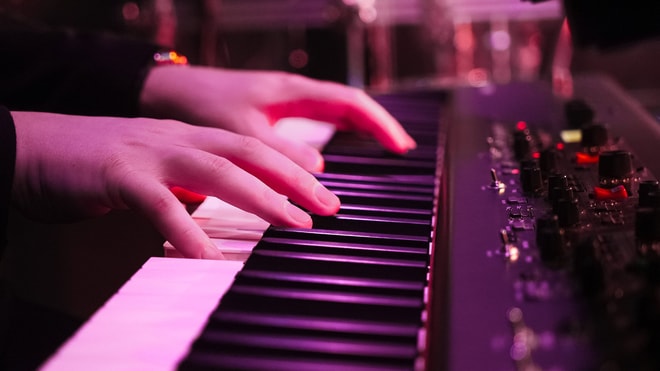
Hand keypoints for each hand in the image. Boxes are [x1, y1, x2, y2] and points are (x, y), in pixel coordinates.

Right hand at [10, 111, 339, 257]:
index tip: (324, 191)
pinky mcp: (120, 176)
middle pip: (248, 153)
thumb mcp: (160, 164)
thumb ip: (196, 180)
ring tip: (292, 223)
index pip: (253, 147)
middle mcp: (179, 140)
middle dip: (293, 180)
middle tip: (327, 207)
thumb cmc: (104, 163)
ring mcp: (151, 154)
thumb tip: (233, 205)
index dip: (293, 167)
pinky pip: (160, 205)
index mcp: (191, 137)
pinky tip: (208, 257)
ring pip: (217, 170)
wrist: (39, 144)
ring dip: (261, 197)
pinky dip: (187, 231)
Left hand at [139, 66, 416, 171]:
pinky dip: (334, 134)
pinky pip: (314, 120)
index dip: (379, 124)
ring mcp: (284, 101)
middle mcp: (294, 92)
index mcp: (293, 91)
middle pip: (349, 106)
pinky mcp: (272, 112)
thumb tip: (318, 171)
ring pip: (333, 112)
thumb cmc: (201, 105)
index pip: (351, 103)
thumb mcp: (242, 134)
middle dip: (378, 126)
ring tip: (381, 151)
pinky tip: (334, 153)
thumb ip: (280, 155)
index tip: (400, 146)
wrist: (168, 91)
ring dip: (359, 129)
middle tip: (401, 150)